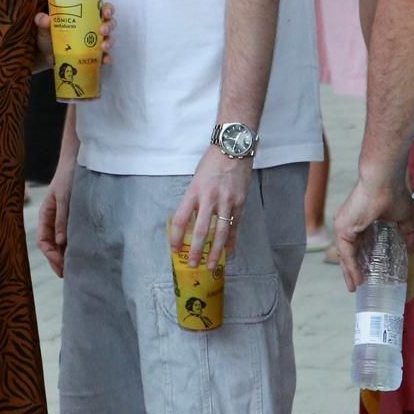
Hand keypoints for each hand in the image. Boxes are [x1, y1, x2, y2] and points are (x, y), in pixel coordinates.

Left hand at [34, 2, 116, 67]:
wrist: (44, 56)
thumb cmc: (48, 36)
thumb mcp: (44, 27)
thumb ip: (42, 21)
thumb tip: (45, 19)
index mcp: (85, 15)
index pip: (101, 8)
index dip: (108, 8)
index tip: (105, 12)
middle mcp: (93, 27)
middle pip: (109, 23)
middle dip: (109, 25)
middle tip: (102, 30)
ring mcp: (95, 43)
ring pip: (109, 39)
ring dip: (109, 42)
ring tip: (103, 46)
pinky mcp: (94, 57)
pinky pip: (105, 57)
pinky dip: (107, 59)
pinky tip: (105, 61)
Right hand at [37, 158, 75, 277]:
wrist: (81, 159)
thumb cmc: (69, 176)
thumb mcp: (64, 197)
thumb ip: (62, 219)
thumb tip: (61, 243)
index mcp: (46, 215)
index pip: (43, 242)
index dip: (51, 257)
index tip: (62, 268)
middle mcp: (54, 218)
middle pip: (53, 245)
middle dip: (59, 260)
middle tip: (71, 275)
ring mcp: (66, 217)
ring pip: (64, 242)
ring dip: (69, 254)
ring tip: (79, 267)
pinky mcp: (77, 215)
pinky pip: (75, 234)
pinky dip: (77, 244)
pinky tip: (87, 252)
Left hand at [169, 147, 251, 270]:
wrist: (233, 148)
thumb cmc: (211, 163)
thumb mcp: (196, 180)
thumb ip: (194, 200)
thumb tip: (190, 221)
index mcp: (193, 192)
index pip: (180, 219)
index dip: (176, 237)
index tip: (174, 249)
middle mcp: (209, 198)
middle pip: (200, 230)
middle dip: (196, 250)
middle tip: (192, 264)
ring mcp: (226, 202)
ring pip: (220, 233)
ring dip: (215, 252)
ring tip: (210, 265)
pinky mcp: (240, 203)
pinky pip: (235, 226)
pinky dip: (232, 241)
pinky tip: (229, 252)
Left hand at [333, 172, 413, 291]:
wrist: (384, 179)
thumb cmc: (393, 192)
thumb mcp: (402, 218)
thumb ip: (407, 233)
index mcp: (358, 219)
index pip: (357, 243)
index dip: (360, 258)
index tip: (366, 272)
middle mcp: (347, 222)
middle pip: (348, 251)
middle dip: (352, 269)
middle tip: (357, 285)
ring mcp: (343, 224)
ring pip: (345, 254)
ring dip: (350, 272)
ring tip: (355, 287)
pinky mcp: (343, 228)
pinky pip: (346, 253)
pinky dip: (351, 268)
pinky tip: (357, 280)